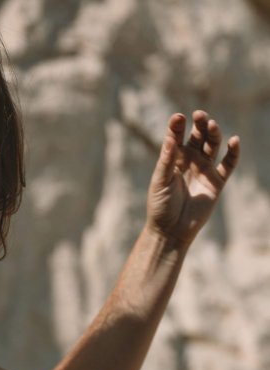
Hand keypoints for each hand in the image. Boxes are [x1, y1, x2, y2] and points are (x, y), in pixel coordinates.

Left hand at [146, 110, 239, 247]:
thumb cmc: (161, 206)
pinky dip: (233, 153)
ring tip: (211, 125)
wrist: (171, 230)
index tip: (178, 117)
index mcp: (174, 158)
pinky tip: (234, 141)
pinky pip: (228, 164)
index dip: (178, 125)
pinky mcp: (216, 182)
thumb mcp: (160, 181)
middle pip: (198, 136)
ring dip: (214, 134)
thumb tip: (170, 138)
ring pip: (212, 145)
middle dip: (199, 124)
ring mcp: (204, 169)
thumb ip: (166, 160)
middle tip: (199, 115)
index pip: (177, 136)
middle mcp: (191, 160)